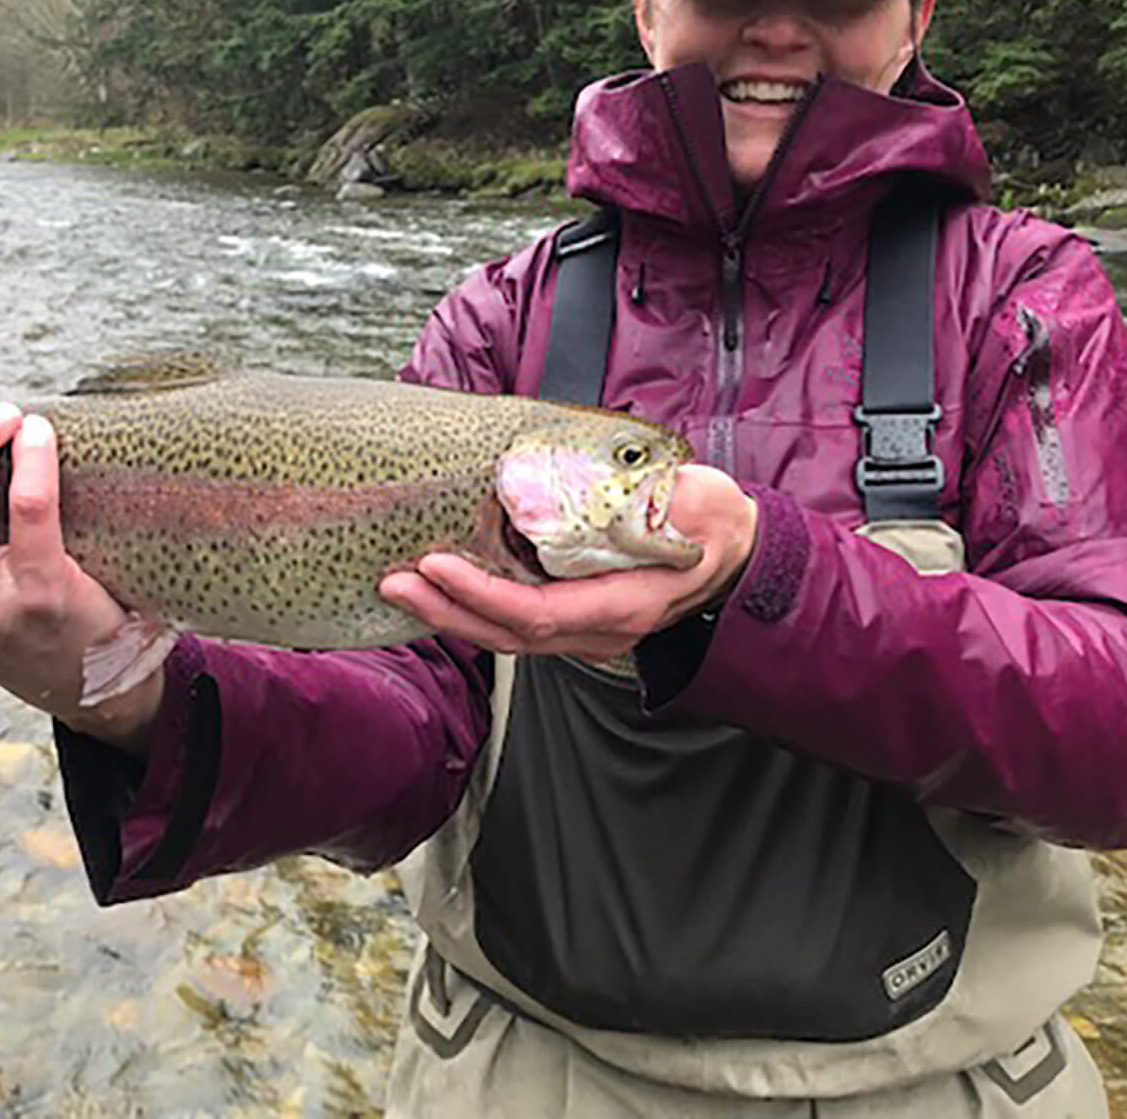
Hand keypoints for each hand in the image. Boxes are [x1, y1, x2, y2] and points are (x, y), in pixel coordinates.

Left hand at [379, 463, 756, 662]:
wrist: (731, 550)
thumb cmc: (710, 522)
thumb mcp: (696, 503)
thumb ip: (661, 503)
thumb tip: (626, 492)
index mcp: (624, 605)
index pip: (539, 614)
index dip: (483, 595)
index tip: (438, 566)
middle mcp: (599, 630)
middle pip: (510, 634)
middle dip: (447, 611)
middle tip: (395, 583)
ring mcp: (585, 630)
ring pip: (507, 634)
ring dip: (451, 612)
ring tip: (400, 586)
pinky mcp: (573, 616)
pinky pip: (515, 621)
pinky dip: (473, 607)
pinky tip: (439, 587)